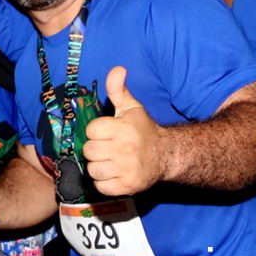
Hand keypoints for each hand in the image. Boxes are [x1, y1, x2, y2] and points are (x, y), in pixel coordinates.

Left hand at [83, 66, 167, 195]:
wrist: (166, 155)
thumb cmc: (143, 130)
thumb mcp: (131, 108)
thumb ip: (118, 89)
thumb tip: (117, 69)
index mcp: (123, 128)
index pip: (91, 131)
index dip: (96, 131)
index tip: (107, 132)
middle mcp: (125, 149)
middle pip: (89, 151)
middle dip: (96, 149)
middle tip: (108, 147)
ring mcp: (127, 169)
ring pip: (93, 170)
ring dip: (99, 167)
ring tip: (110, 161)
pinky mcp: (128, 186)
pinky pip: (101, 186)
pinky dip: (104, 182)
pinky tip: (114, 173)